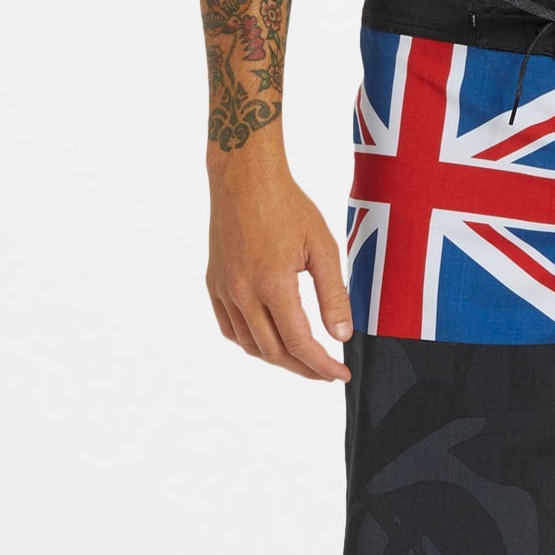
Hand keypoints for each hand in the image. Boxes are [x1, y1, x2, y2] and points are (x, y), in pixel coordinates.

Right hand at [207, 157, 352, 379]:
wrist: (244, 179)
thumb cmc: (288, 206)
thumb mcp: (322, 248)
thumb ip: (334, 295)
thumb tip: (342, 336)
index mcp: (272, 284)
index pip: (299, 343)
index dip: (321, 366)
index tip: (340, 374)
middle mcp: (242, 293)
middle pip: (273, 351)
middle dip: (303, 368)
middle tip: (326, 371)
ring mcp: (223, 290)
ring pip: (249, 344)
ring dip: (277, 358)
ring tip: (302, 358)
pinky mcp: (213, 284)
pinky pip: (230, 328)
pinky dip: (250, 342)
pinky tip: (269, 340)